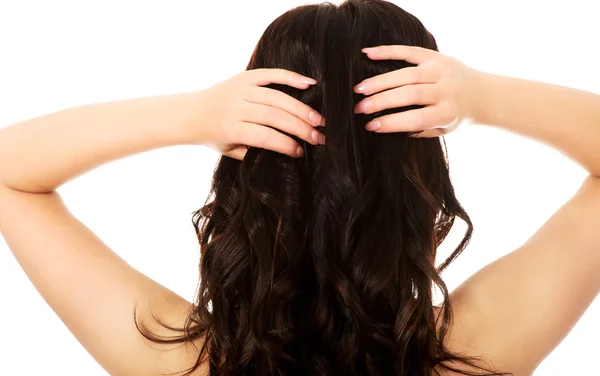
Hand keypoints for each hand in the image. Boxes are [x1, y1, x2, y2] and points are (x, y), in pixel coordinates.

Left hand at [197, 68, 325, 159]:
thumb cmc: (214, 136)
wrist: (190, 113)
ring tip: (319, 120)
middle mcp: (236, 107)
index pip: (265, 136)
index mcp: (231, 128)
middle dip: (300, 128)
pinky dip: (291, 77)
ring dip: (301, 109)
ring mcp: (240, 89)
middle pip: (275, 116)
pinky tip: (309, 84)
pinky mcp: (244, 77)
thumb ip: (254, 152)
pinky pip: (270, 74)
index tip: (301, 152)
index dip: (285, 145)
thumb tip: (287, 151)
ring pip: (277, 98)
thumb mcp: (230, 150)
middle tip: (319, 137)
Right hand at [353, 45, 484, 136]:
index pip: (417, 118)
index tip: (370, 126)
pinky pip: (409, 51)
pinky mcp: (435, 56)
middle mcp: (446, 90)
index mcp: (448, 112)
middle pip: (410, 95)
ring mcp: (440, 70)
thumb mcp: (442, 130)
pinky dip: (388, 51)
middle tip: (359, 108)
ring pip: (407, 74)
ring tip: (359, 89)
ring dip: (380, 81)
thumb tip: (384, 126)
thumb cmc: (456, 117)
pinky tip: (368, 54)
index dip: (392, 122)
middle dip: (381, 101)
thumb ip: (419, 130)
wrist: (483, 94)